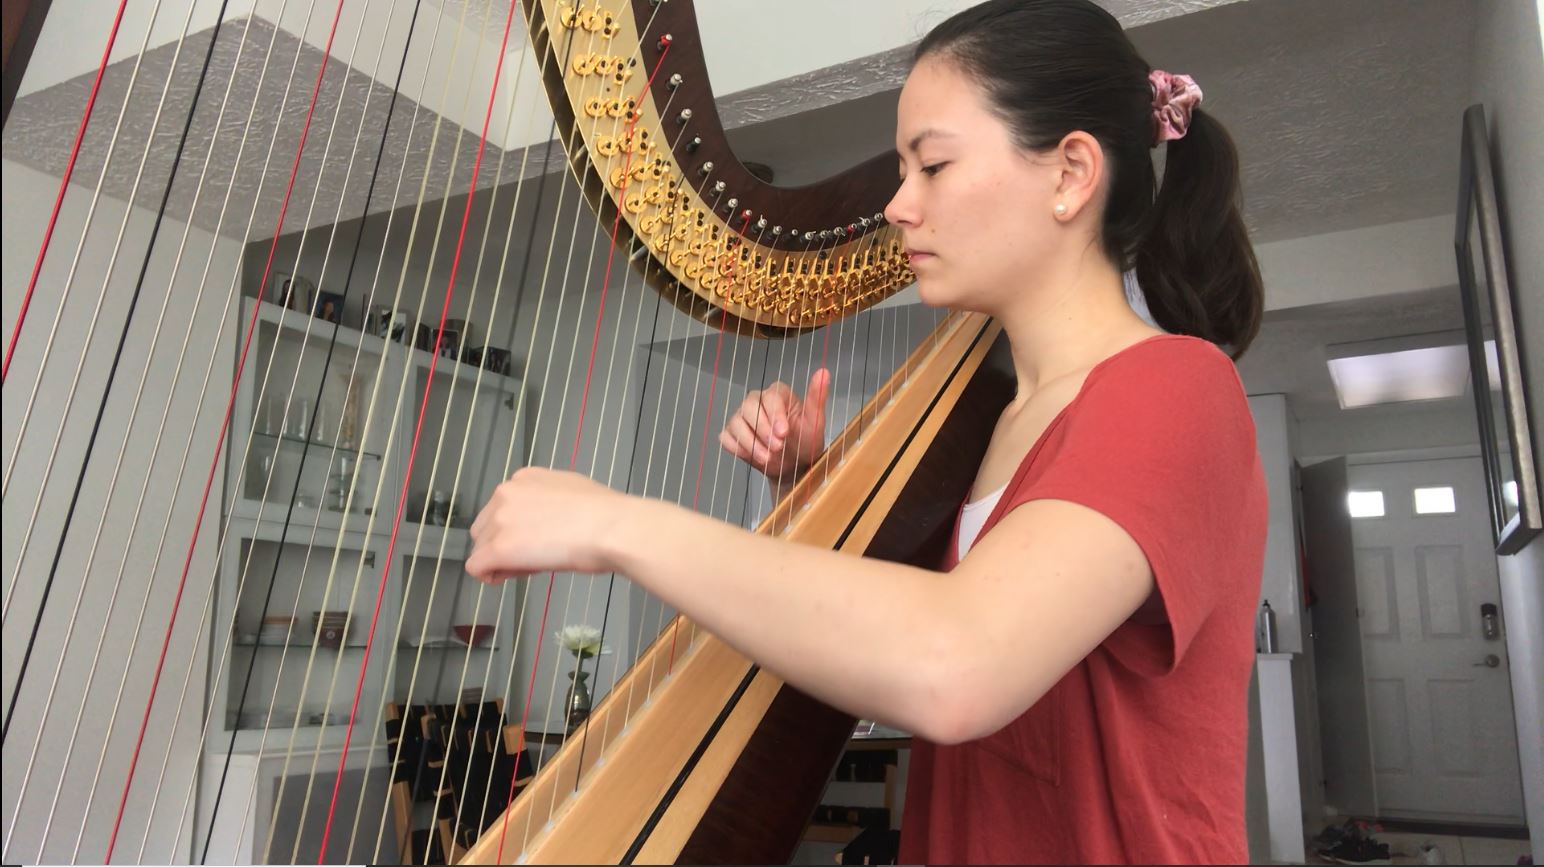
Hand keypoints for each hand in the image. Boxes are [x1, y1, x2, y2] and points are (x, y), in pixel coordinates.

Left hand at [466, 468, 626, 581]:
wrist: (611, 528)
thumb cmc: (605, 513)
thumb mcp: (572, 491)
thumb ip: (549, 502)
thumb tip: (549, 519)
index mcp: (524, 478)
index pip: (502, 508)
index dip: (516, 530)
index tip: (539, 540)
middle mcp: (505, 493)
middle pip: (485, 528)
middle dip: (502, 545)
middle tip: (534, 557)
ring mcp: (500, 521)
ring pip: (480, 548)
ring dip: (501, 561)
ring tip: (533, 566)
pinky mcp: (498, 548)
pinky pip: (476, 567)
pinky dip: (491, 576)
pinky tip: (513, 576)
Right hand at [719, 368, 830, 480]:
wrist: (795, 466)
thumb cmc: (805, 441)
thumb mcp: (815, 421)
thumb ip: (817, 397)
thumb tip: (824, 372)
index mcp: (777, 394)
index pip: (770, 398)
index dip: (775, 415)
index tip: (784, 433)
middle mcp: (757, 401)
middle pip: (749, 407)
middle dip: (762, 430)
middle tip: (778, 448)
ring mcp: (742, 418)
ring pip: (736, 423)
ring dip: (751, 442)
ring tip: (767, 457)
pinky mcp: (732, 434)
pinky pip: (727, 438)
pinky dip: (738, 448)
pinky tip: (753, 456)